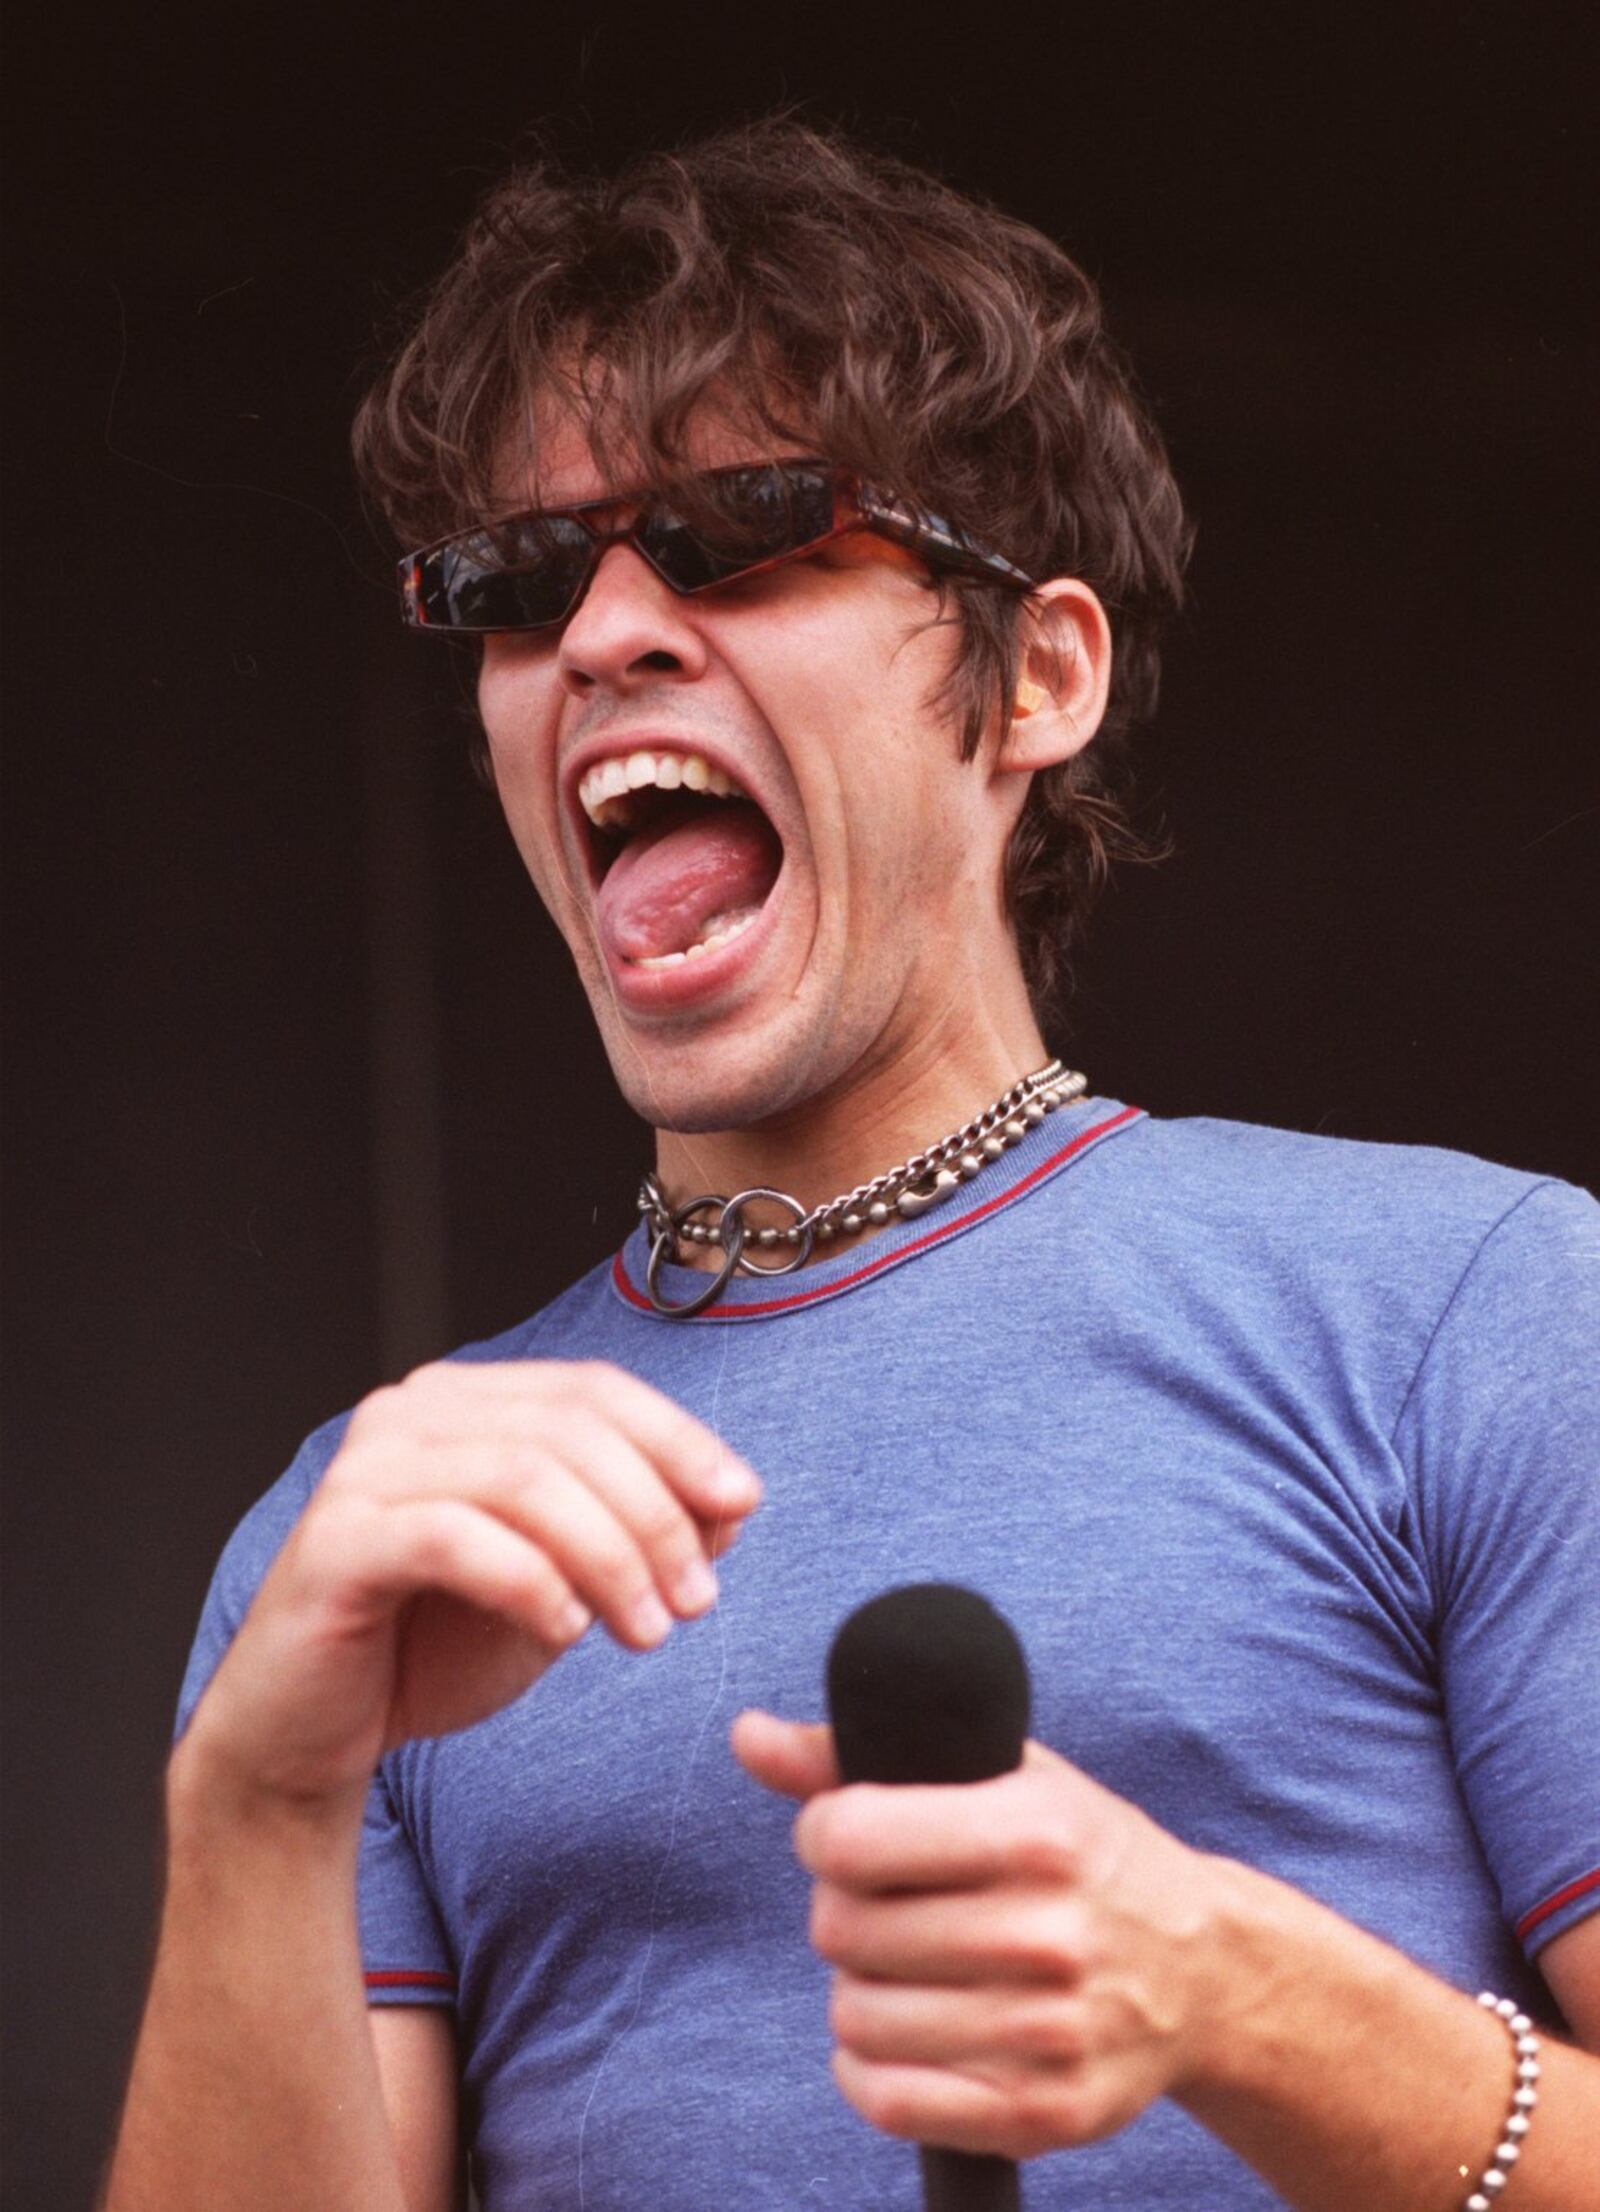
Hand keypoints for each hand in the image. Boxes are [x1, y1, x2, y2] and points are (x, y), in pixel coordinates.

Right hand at [179, 1361, 759, 1822]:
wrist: (311, 1735)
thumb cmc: (427, 1647)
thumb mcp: (564, 1584)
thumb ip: (635, 1532)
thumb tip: (730, 1502)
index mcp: (467, 1402)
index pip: (594, 1389)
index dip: (679, 1440)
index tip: (742, 1502)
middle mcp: (411, 1413)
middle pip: (570, 1430)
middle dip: (655, 1514)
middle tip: (697, 1597)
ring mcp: (367, 1470)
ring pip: (524, 1477)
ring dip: (609, 1555)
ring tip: (647, 1628)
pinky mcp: (337, 1538)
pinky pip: (457, 1537)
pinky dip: (531, 1581)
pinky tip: (565, 1628)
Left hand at [731, 1711, 1228, 2159]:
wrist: (1203, 1969)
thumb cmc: (1077, 1853)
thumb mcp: (999, 1774)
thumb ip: (861, 1755)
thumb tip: (748, 1734)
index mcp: (1035, 1833)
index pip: (848, 1837)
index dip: (823, 1834)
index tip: (847, 1836)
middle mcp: (1047, 1933)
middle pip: (841, 1930)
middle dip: (844, 1911)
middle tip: (888, 1904)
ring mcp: (1048, 2033)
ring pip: (854, 2018)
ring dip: (860, 1990)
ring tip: (908, 1966)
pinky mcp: (1044, 2113)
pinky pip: (888, 2100)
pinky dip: (867, 2069)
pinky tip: (903, 2032)